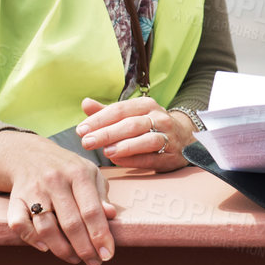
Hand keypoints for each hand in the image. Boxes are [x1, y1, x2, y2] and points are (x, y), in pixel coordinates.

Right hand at [0, 130, 117, 264]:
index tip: (107, 255)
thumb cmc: (67, 168)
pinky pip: (19, 225)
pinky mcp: (15, 199)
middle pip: (71, 223)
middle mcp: (55, 181)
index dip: (100, 235)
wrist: (28, 153)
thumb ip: (101, 195)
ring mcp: (33, 190)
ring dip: (61, 250)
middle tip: (94, 262)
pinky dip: (31, 239)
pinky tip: (45, 247)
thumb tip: (111, 215)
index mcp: (78, 173)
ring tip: (74, 258)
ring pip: (46, 228)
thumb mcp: (90, 173)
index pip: (91, 210)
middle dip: (84, 248)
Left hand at [77, 96, 192, 171]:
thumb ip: (107, 112)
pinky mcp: (171, 154)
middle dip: (107, 133)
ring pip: (145, 139)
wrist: (183, 138)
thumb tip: (85, 103)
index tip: (81, 130)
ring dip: (124, 146)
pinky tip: (119, 161)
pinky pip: (152, 157)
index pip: (119, 109)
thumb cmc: (149, 126)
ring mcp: (167, 136)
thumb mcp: (130, 115)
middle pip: (130, 124)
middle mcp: (158, 117)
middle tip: (87, 142)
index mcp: (145, 105)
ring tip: (106, 152)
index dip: (99, 119)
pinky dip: (135, 160)